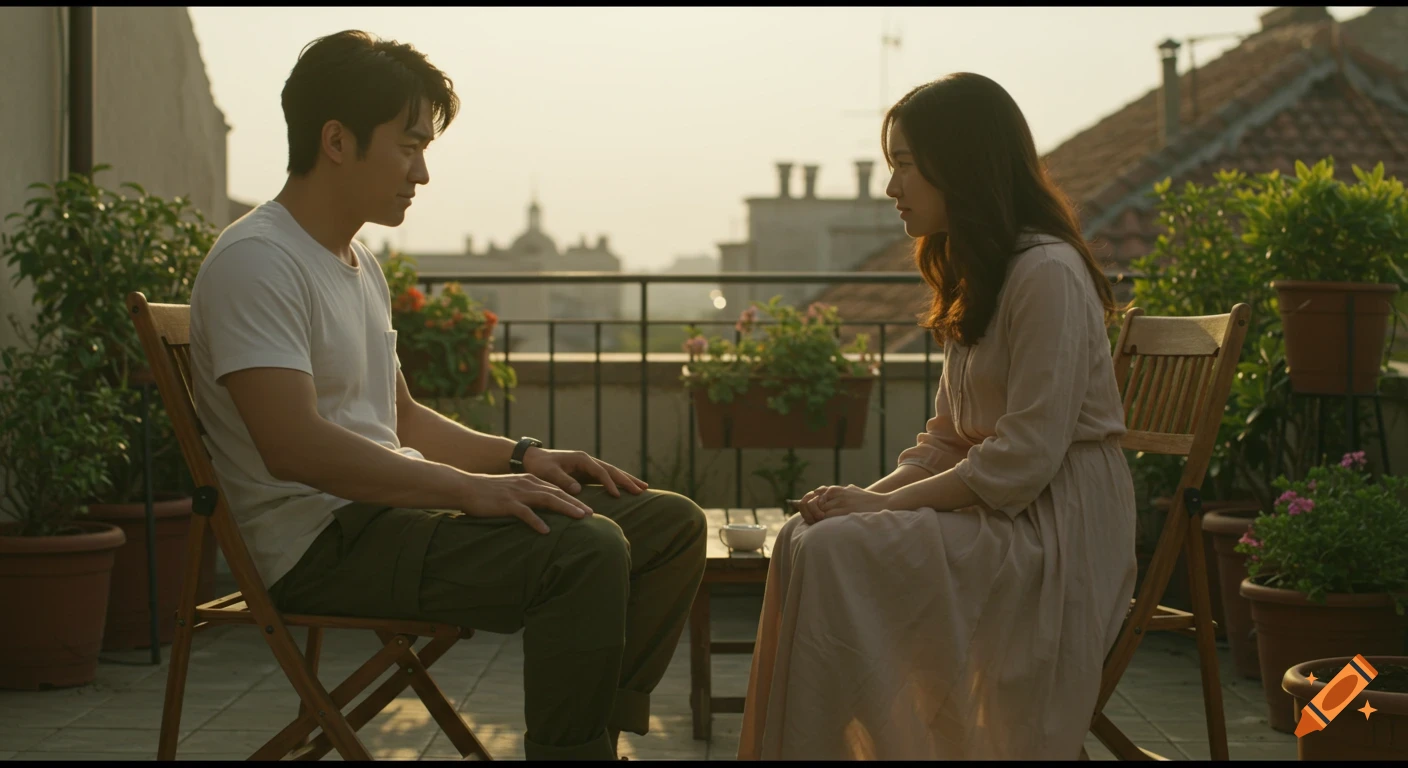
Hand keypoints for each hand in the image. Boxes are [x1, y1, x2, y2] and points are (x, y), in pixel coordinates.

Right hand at [458, 473, 594, 534]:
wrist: (465, 487)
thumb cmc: (487, 493)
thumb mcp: (512, 491)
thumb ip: (527, 498)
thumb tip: (541, 512)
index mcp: (529, 481)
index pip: (556, 489)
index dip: (573, 499)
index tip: (587, 509)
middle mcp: (527, 484)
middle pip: (557, 493)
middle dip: (576, 503)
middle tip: (592, 514)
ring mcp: (517, 493)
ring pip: (547, 500)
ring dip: (565, 509)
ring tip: (580, 518)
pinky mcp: (506, 503)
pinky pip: (525, 513)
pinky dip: (536, 521)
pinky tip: (546, 531)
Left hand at [521, 447, 647, 498]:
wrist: (532, 460)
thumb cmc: (539, 466)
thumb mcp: (548, 473)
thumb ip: (562, 480)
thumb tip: (578, 489)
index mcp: (581, 459)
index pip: (600, 471)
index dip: (609, 482)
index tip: (617, 494)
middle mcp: (588, 461)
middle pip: (613, 470)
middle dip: (628, 480)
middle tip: (643, 489)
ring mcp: (589, 467)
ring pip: (613, 473)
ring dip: (628, 480)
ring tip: (644, 488)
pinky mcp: (587, 474)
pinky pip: (607, 478)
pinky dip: (618, 483)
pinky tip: (628, 489)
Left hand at [796, 484, 890, 524]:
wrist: (884, 503)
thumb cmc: (869, 499)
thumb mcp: (854, 491)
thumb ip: (844, 490)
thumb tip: (835, 491)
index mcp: (839, 489)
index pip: (817, 492)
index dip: (810, 501)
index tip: (810, 508)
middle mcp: (838, 493)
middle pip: (815, 501)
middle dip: (811, 511)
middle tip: (812, 520)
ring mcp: (842, 501)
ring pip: (819, 509)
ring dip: (816, 517)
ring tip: (818, 524)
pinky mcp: (845, 511)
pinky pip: (827, 516)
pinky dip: (822, 521)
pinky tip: (825, 526)